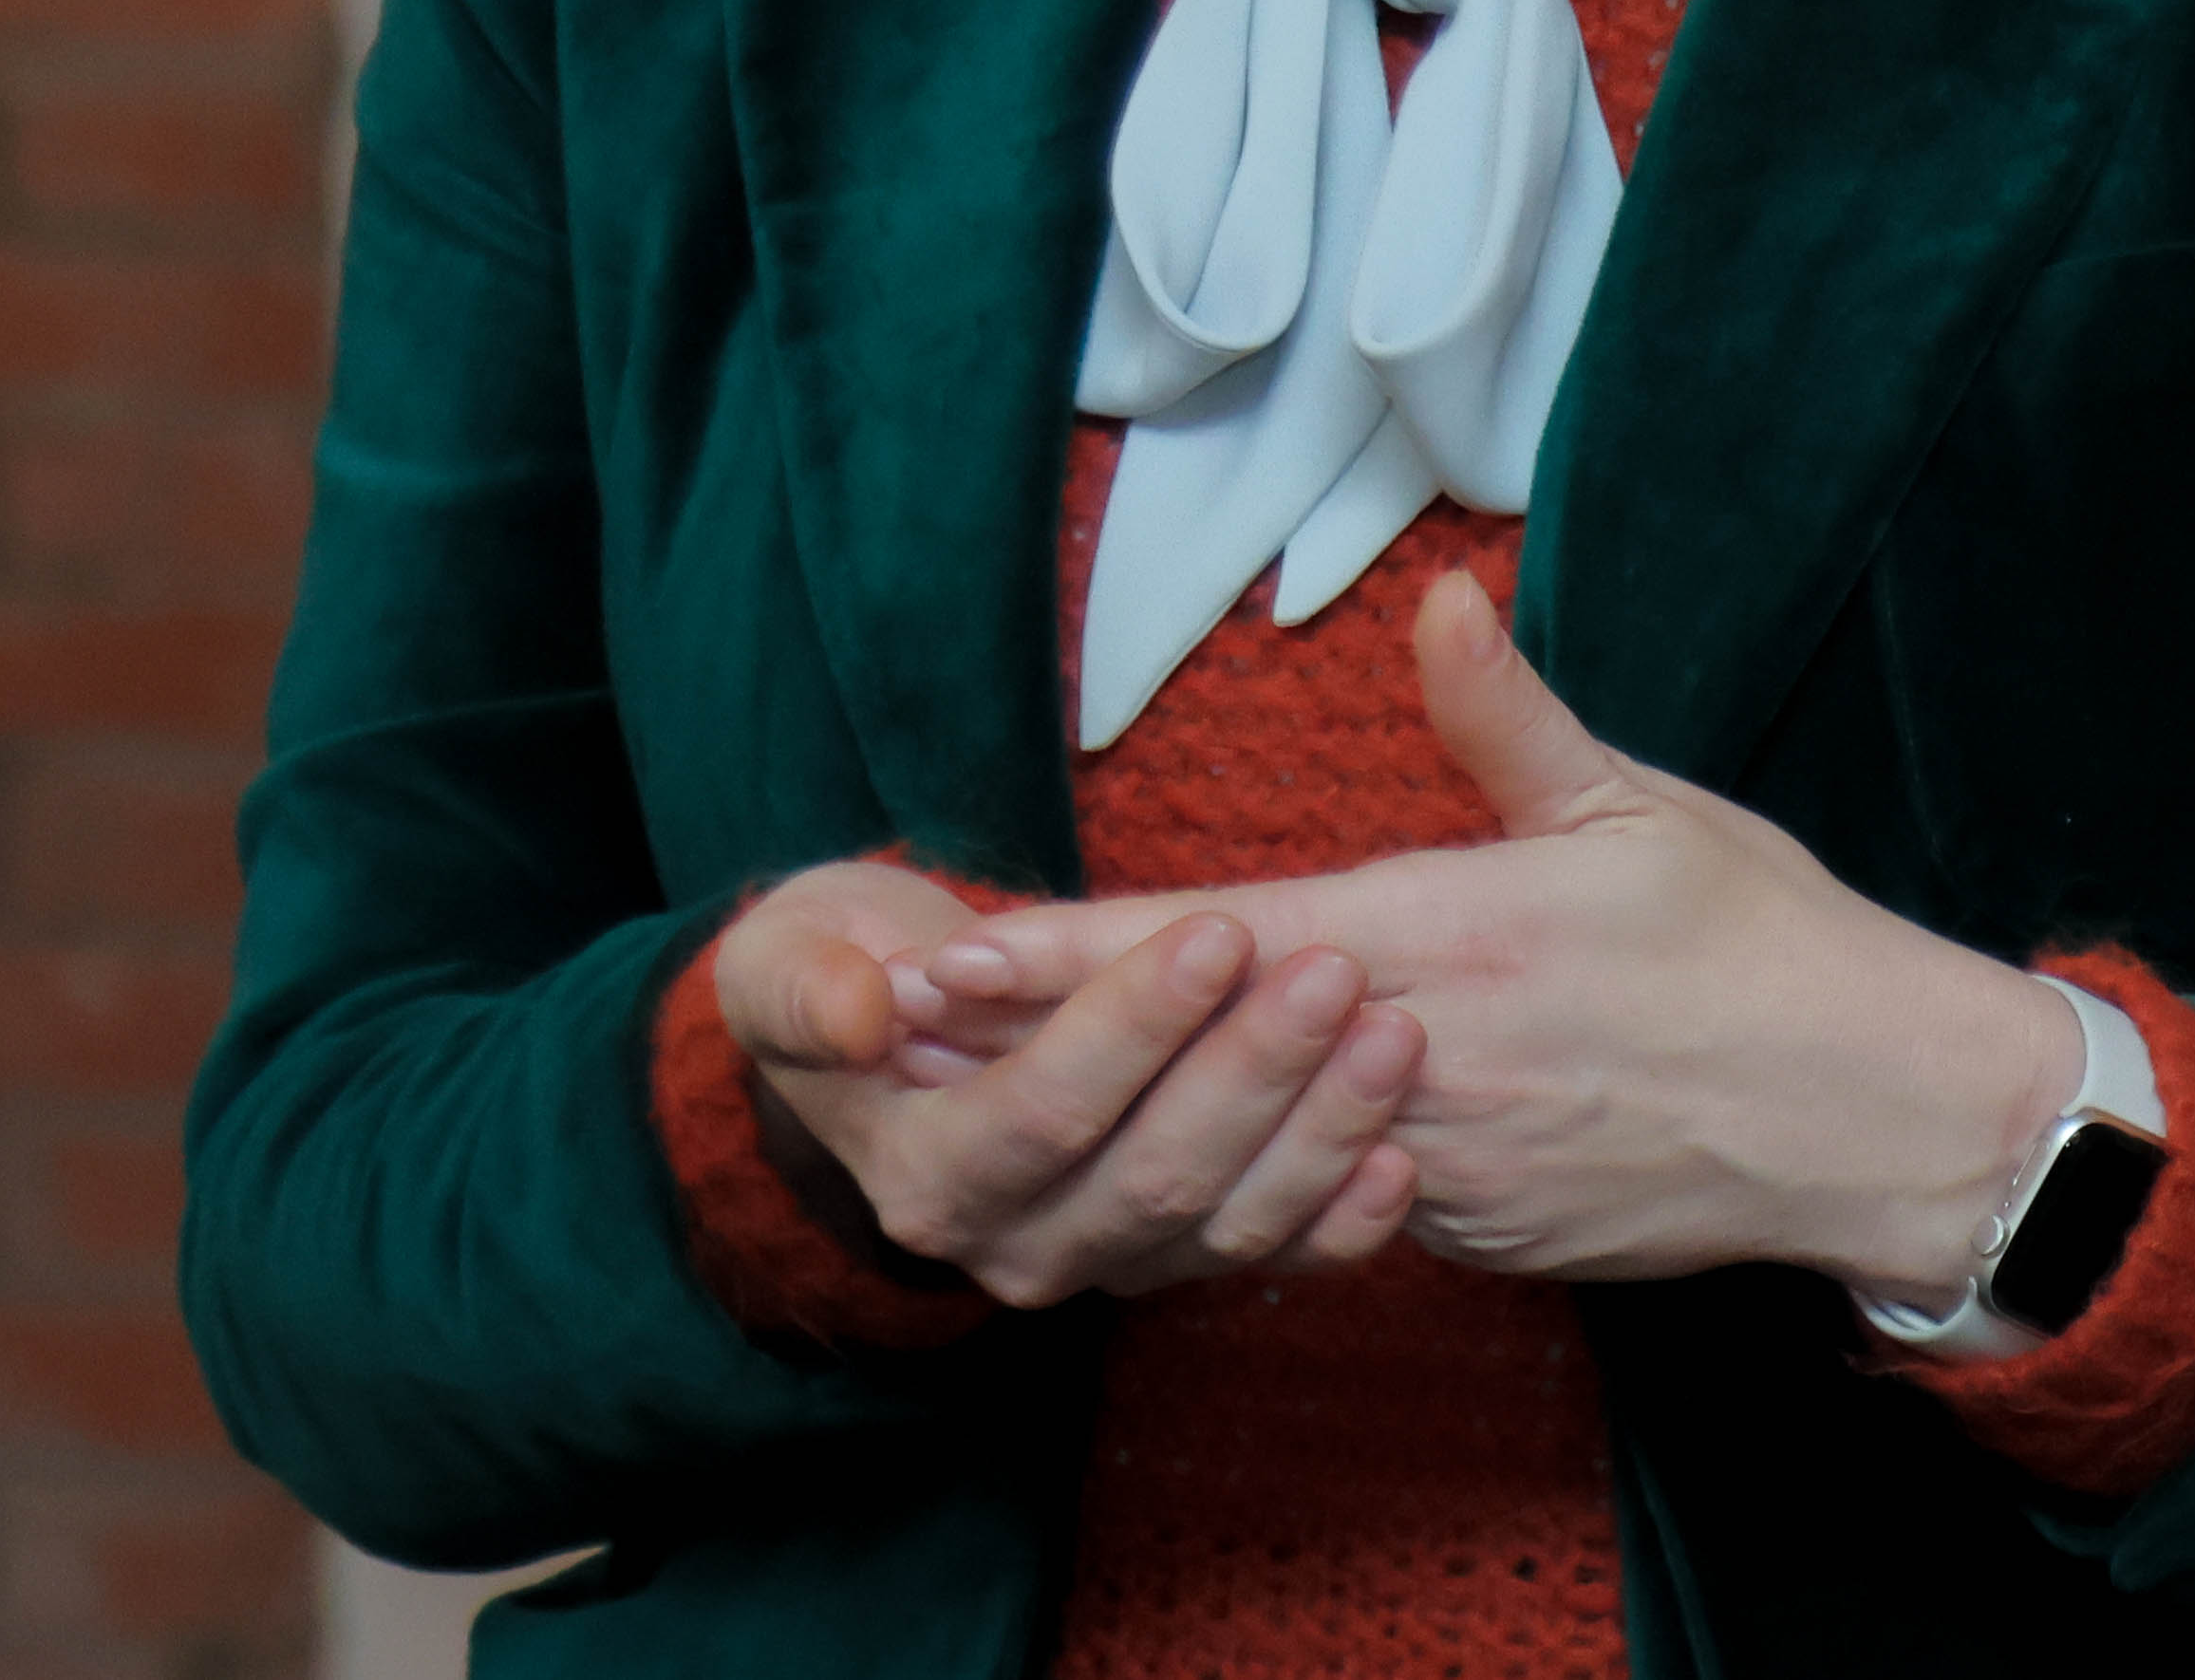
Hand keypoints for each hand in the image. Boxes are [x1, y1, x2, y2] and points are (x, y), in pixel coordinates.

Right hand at [711, 860, 1424, 1306]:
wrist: (897, 1031)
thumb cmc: (850, 970)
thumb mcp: (792, 960)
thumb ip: (807, 986)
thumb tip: (864, 1010)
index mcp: (926, 1174)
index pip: (1041, 1115)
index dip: (1131, 1031)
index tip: (1219, 931)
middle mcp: (1018, 1244)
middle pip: (1152, 1175)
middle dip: (1251, 1073)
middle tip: (1337, 971)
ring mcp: (1110, 1261)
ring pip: (1226, 1221)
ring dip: (1319, 1134)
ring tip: (1393, 1036)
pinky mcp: (1182, 1255)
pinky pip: (1274, 1259)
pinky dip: (1343, 1220)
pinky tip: (1403, 1160)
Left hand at [917, 574, 2077, 1305]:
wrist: (1874, 1119)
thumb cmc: (1764, 947)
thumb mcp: (1641, 808)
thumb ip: (1508, 718)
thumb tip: (1442, 595)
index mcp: (1451, 935)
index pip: (1214, 940)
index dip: (1065, 952)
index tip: (942, 951)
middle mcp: (1423, 1058)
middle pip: (1195, 1052)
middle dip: (1041, 1040)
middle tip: (899, 1026)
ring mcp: (1445, 1162)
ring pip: (1254, 1138)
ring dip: (1124, 1112)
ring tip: (990, 1091)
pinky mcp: (1477, 1230)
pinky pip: (1346, 1195)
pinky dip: (1264, 1165)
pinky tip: (1181, 1155)